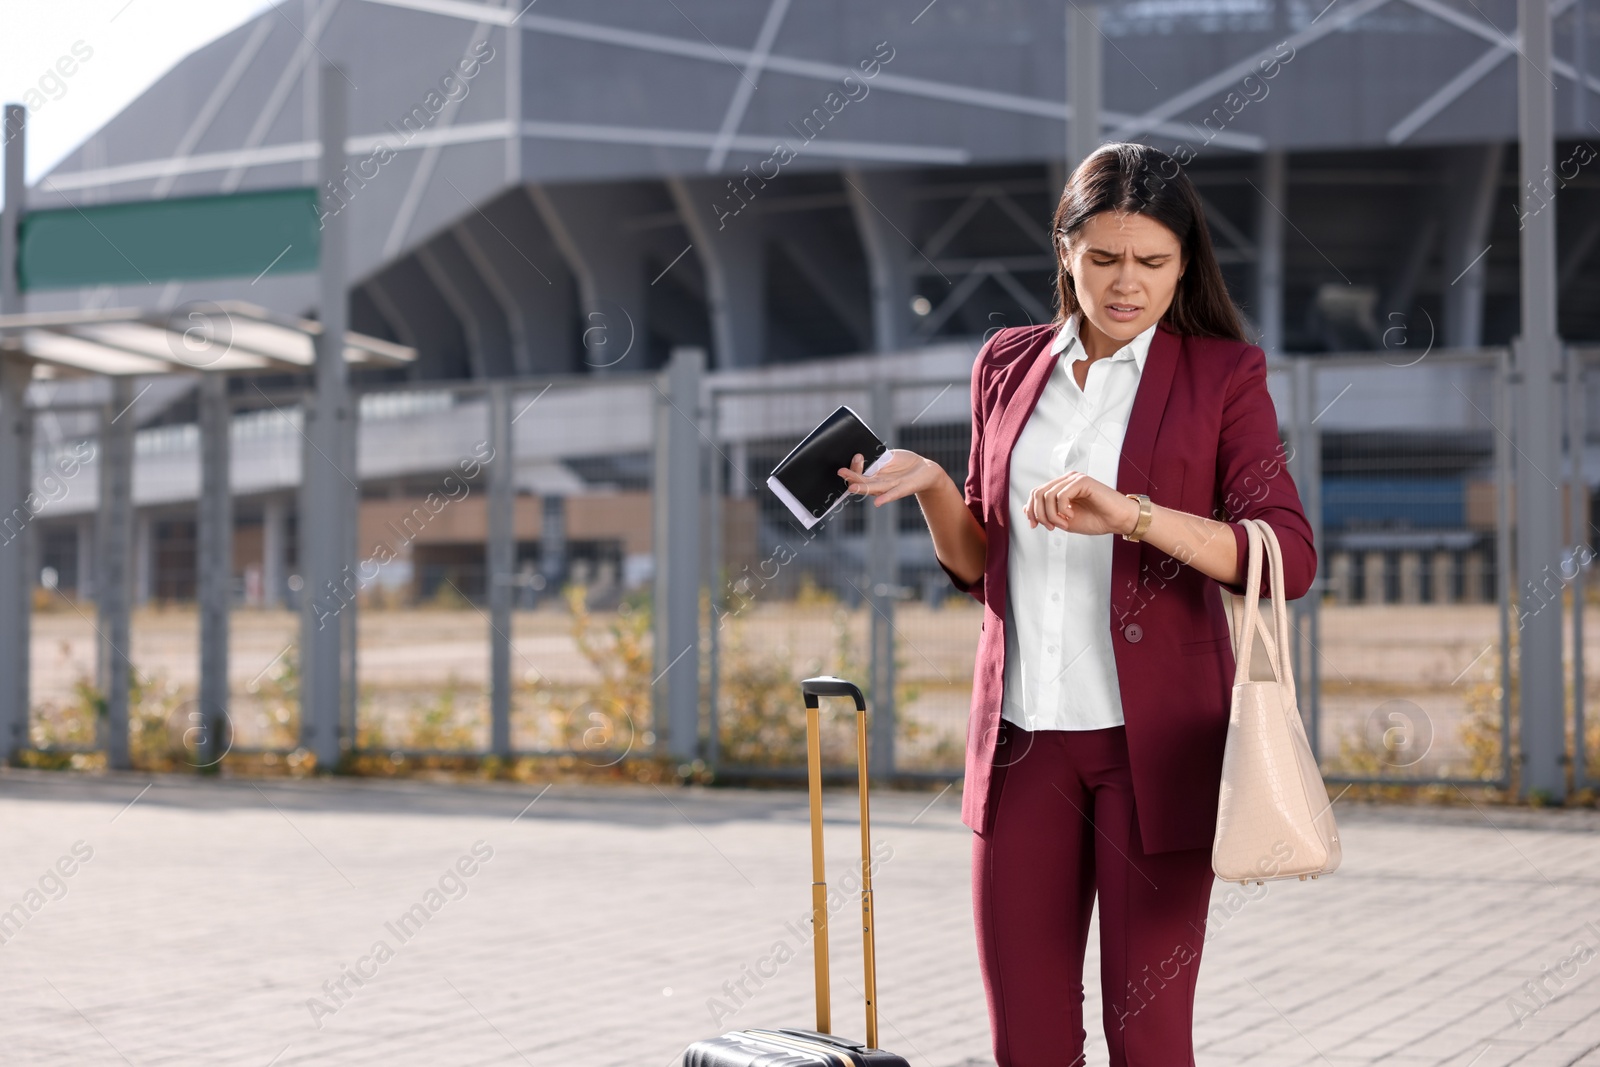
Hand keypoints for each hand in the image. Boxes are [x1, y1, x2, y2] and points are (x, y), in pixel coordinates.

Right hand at [836, 449, 942, 504]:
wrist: (924, 470)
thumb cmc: (904, 463)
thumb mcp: (889, 456)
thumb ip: (877, 457)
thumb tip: (863, 451)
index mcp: (873, 475)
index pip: (859, 472)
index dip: (854, 466)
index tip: (856, 455)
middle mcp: (879, 483)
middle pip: (862, 481)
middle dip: (851, 477)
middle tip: (840, 472)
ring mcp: (889, 487)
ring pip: (873, 489)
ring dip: (862, 489)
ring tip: (851, 488)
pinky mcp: (902, 489)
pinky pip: (892, 494)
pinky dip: (885, 498)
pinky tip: (877, 503)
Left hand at [1024, 471, 1139, 535]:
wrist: (1118, 520)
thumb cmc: (1096, 520)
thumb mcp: (1064, 521)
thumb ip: (1046, 514)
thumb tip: (1025, 509)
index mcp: (1060, 487)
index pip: (1035, 494)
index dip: (1030, 511)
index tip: (1034, 526)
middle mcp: (1065, 480)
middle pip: (1037, 493)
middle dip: (1039, 514)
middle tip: (1051, 527)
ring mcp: (1074, 479)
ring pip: (1047, 495)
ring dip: (1052, 515)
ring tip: (1064, 523)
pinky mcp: (1082, 481)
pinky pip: (1061, 495)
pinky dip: (1062, 510)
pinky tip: (1071, 516)